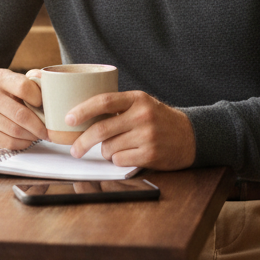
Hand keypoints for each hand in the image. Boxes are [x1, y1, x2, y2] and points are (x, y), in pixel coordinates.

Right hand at [0, 68, 45, 149]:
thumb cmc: (7, 95)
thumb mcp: (17, 82)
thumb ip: (34, 81)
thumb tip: (51, 83)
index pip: (24, 87)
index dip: (39, 99)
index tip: (47, 107)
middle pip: (21, 114)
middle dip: (39, 126)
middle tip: (48, 131)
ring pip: (16, 131)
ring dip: (32, 136)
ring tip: (38, 134)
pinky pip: (8, 142)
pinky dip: (22, 143)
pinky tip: (26, 139)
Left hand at [67, 90, 195, 170]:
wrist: (190, 136)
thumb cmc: (159, 120)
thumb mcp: (141, 105)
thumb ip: (118, 107)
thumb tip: (82, 115)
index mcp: (137, 99)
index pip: (104, 101)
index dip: (83, 110)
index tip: (68, 118)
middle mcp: (142, 116)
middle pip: (101, 129)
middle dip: (82, 141)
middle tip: (75, 149)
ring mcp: (147, 136)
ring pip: (109, 148)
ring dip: (106, 152)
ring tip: (118, 147)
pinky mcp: (150, 154)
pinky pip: (120, 160)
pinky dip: (118, 160)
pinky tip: (128, 155)